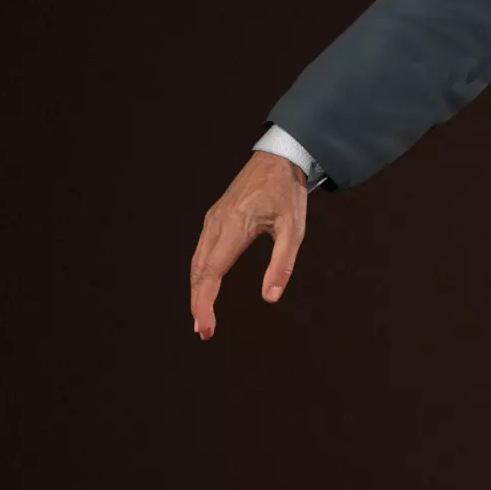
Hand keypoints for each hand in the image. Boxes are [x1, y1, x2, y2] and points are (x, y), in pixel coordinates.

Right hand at [190, 150, 309, 339]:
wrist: (278, 158)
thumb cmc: (287, 193)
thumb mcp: (294, 230)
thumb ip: (282, 265)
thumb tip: (270, 297)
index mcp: (233, 228)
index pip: (211, 274)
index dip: (204, 303)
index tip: (205, 326)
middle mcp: (216, 224)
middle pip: (198, 272)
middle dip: (198, 303)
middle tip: (204, 331)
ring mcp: (212, 220)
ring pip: (196, 262)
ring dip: (197, 290)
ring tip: (202, 317)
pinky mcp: (214, 218)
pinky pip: (201, 250)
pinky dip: (199, 273)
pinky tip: (205, 287)